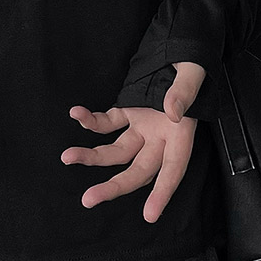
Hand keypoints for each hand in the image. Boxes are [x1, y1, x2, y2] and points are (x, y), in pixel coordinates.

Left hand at [61, 62, 206, 222]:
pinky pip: (107, 123)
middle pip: (138, 170)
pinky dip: (90, 121)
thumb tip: (172, 111)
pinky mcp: (128, 112)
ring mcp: (143, 126)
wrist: (181, 45)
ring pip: (116, 151)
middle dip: (114, 186)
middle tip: (89, 199)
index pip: (174, 168)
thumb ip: (184, 91)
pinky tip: (76, 114)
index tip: (150, 215)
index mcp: (182, 131)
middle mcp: (161, 135)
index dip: (163, 192)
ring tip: (67, 157)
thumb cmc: (191, 60)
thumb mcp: (193, 70)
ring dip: (91, 156)